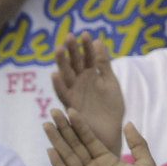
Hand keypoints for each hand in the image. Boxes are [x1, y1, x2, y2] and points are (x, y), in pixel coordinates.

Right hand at [45, 110, 159, 165]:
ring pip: (68, 156)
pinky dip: (58, 164)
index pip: (89, 139)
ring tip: (47, 125)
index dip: (80, 125)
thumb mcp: (146, 163)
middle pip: (75, 144)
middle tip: (54, 112)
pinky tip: (50, 151)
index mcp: (107, 160)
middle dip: (64, 128)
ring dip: (57, 141)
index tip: (71, 111)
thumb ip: (137, 144)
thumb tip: (129, 124)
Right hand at [50, 34, 122, 149]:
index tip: (85, 34)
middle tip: (68, 36)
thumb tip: (98, 42)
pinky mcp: (70, 105)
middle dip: (71, 50)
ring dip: (61, 63)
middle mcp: (80, 82)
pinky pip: (63, 94)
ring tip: (59, 50)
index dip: (85, 46)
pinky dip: (58, 85)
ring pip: (66, 75)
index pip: (87, 57)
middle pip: (74, 63)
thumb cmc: (111, 109)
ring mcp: (74, 93)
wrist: (109, 132)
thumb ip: (104, 64)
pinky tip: (55, 75)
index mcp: (91, 75)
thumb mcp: (110, 83)